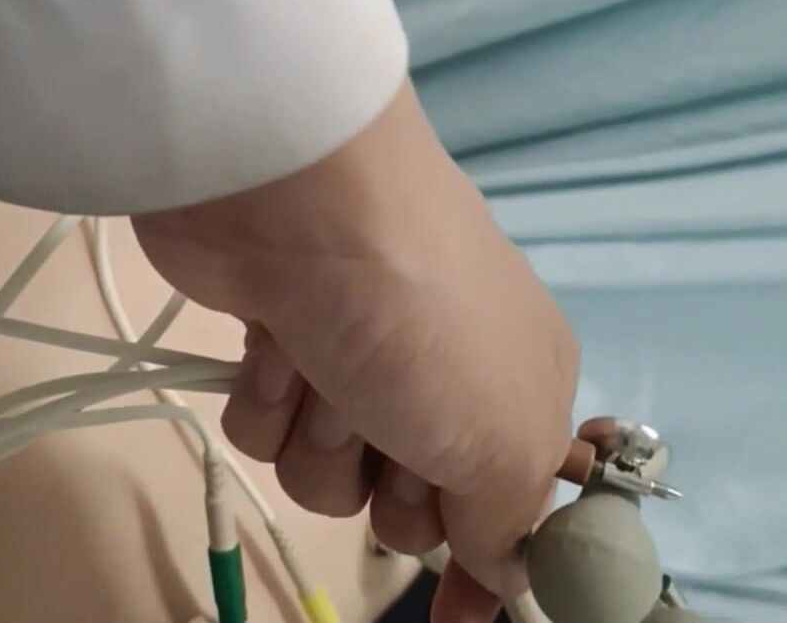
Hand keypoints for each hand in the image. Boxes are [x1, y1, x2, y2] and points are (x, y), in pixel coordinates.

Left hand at [132, 80, 578, 622]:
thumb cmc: (424, 325)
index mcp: (520, 390)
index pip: (512, 504)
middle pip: (408, 502)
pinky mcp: (278, 341)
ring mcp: (354, 356)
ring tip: (330, 371)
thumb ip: (511, 523)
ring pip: (326, 471)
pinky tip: (281, 342)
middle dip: (392, 485)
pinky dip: (271, 395)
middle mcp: (441, 375)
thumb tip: (513, 574)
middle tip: (397, 433)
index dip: (485, 564)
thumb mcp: (503, 439)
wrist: (303, 205)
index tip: (459, 619)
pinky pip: (266, 425)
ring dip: (324, 436)